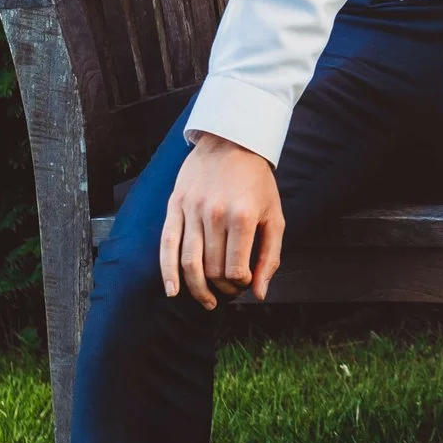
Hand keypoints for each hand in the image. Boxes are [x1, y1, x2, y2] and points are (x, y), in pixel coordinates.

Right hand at [158, 132, 285, 308]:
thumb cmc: (257, 182)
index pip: (236, 270)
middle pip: (212, 270)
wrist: (231, 142)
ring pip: (189, 263)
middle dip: (222, 288)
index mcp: (242, 217)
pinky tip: (173, 290)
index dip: (241, 284)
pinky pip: (167, 245)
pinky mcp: (175, 206)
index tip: (245, 282)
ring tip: (206, 301)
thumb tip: (260, 293)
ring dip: (197, 289)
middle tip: (229, 290)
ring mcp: (191, 210)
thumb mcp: (275, 216)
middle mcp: (214, 214)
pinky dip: (168, 272)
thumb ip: (270, 256)